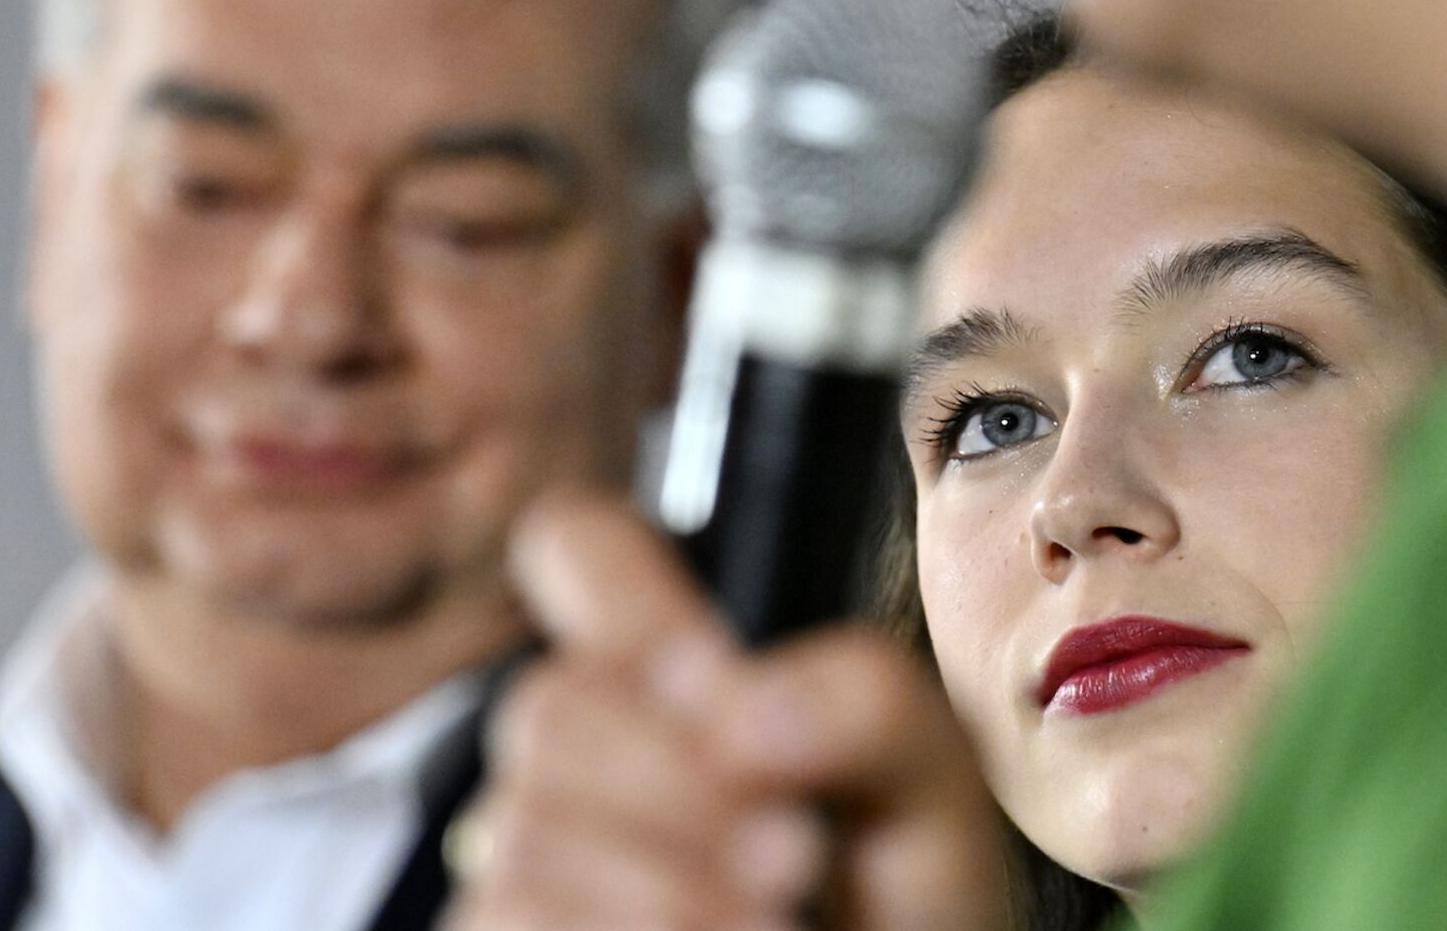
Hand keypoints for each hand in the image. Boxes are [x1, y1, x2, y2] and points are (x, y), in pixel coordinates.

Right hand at [440, 491, 1014, 930]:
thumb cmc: (911, 903)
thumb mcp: (932, 782)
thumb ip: (866, 703)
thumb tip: (738, 714)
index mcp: (685, 682)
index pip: (578, 553)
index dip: (596, 566)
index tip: (703, 673)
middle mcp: (595, 758)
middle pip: (550, 703)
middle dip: (677, 785)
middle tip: (794, 848)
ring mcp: (541, 858)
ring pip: (527, 831)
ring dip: (669, 888)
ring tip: (776, 918)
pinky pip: (514, 917)